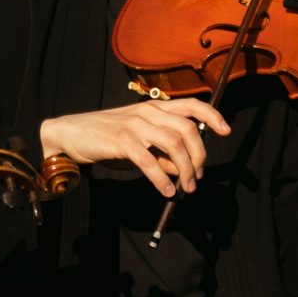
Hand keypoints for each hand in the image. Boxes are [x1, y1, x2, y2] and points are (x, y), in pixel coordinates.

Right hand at [40, 95, 230, 197]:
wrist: (71, 135)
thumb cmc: (106, 139)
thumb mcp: (139, 145)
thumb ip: (161, 154)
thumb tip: (180, 170)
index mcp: (154, 108)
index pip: (191, 105)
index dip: (212, 115)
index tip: (226, 131)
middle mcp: (147, 112)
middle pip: (188, 128)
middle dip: (199, 156)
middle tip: (197, 177)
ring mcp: (135, 124)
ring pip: (174, 144)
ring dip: (185, 169)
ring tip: (185, 188)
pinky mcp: (121, 140)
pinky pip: (149, 161)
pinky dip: (162, 179)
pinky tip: (167, 191)